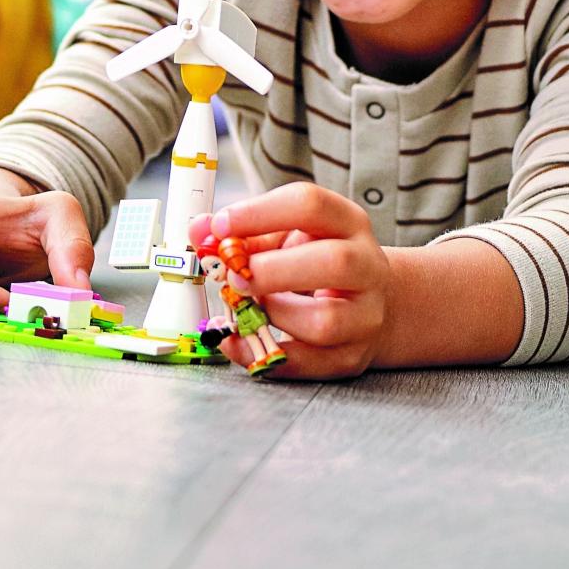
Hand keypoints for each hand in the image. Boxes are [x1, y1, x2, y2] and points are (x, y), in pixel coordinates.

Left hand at [190, 182, 392, 379]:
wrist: (369, 303)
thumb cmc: (317, 262)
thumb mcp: (287, 236)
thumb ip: (244, 233)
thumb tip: (199, 230)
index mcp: (347, 223)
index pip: (310, 205)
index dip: (259, 213)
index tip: (220, 226)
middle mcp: (366, 266)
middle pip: (334, 263)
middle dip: (271, 270)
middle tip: (232, 275)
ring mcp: (365, 315)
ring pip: (324, 321)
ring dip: (271, 314)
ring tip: (248, 306)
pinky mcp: (351, 356)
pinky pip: (309, 363)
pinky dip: (264, 354)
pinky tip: (238, 341)